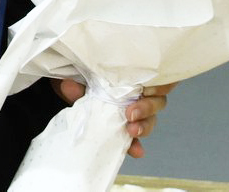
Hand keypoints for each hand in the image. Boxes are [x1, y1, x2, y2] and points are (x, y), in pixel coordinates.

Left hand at [55, 78, 175, 157]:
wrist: (69, 91)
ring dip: (143, 127)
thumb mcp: (78, 77)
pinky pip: (136, 140)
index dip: (159, 85)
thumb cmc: (80, 78)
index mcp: (131, 76)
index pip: (156, 79)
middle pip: (157, 102)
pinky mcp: (125, 131)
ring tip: (132, 131)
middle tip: (130, 114)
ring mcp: (134, 114)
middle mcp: (138, 95)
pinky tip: (135, 150)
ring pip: (149, 120)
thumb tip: (69, 86)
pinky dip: (135, 146)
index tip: (146, 90)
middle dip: (147, 108)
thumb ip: (77, 82)